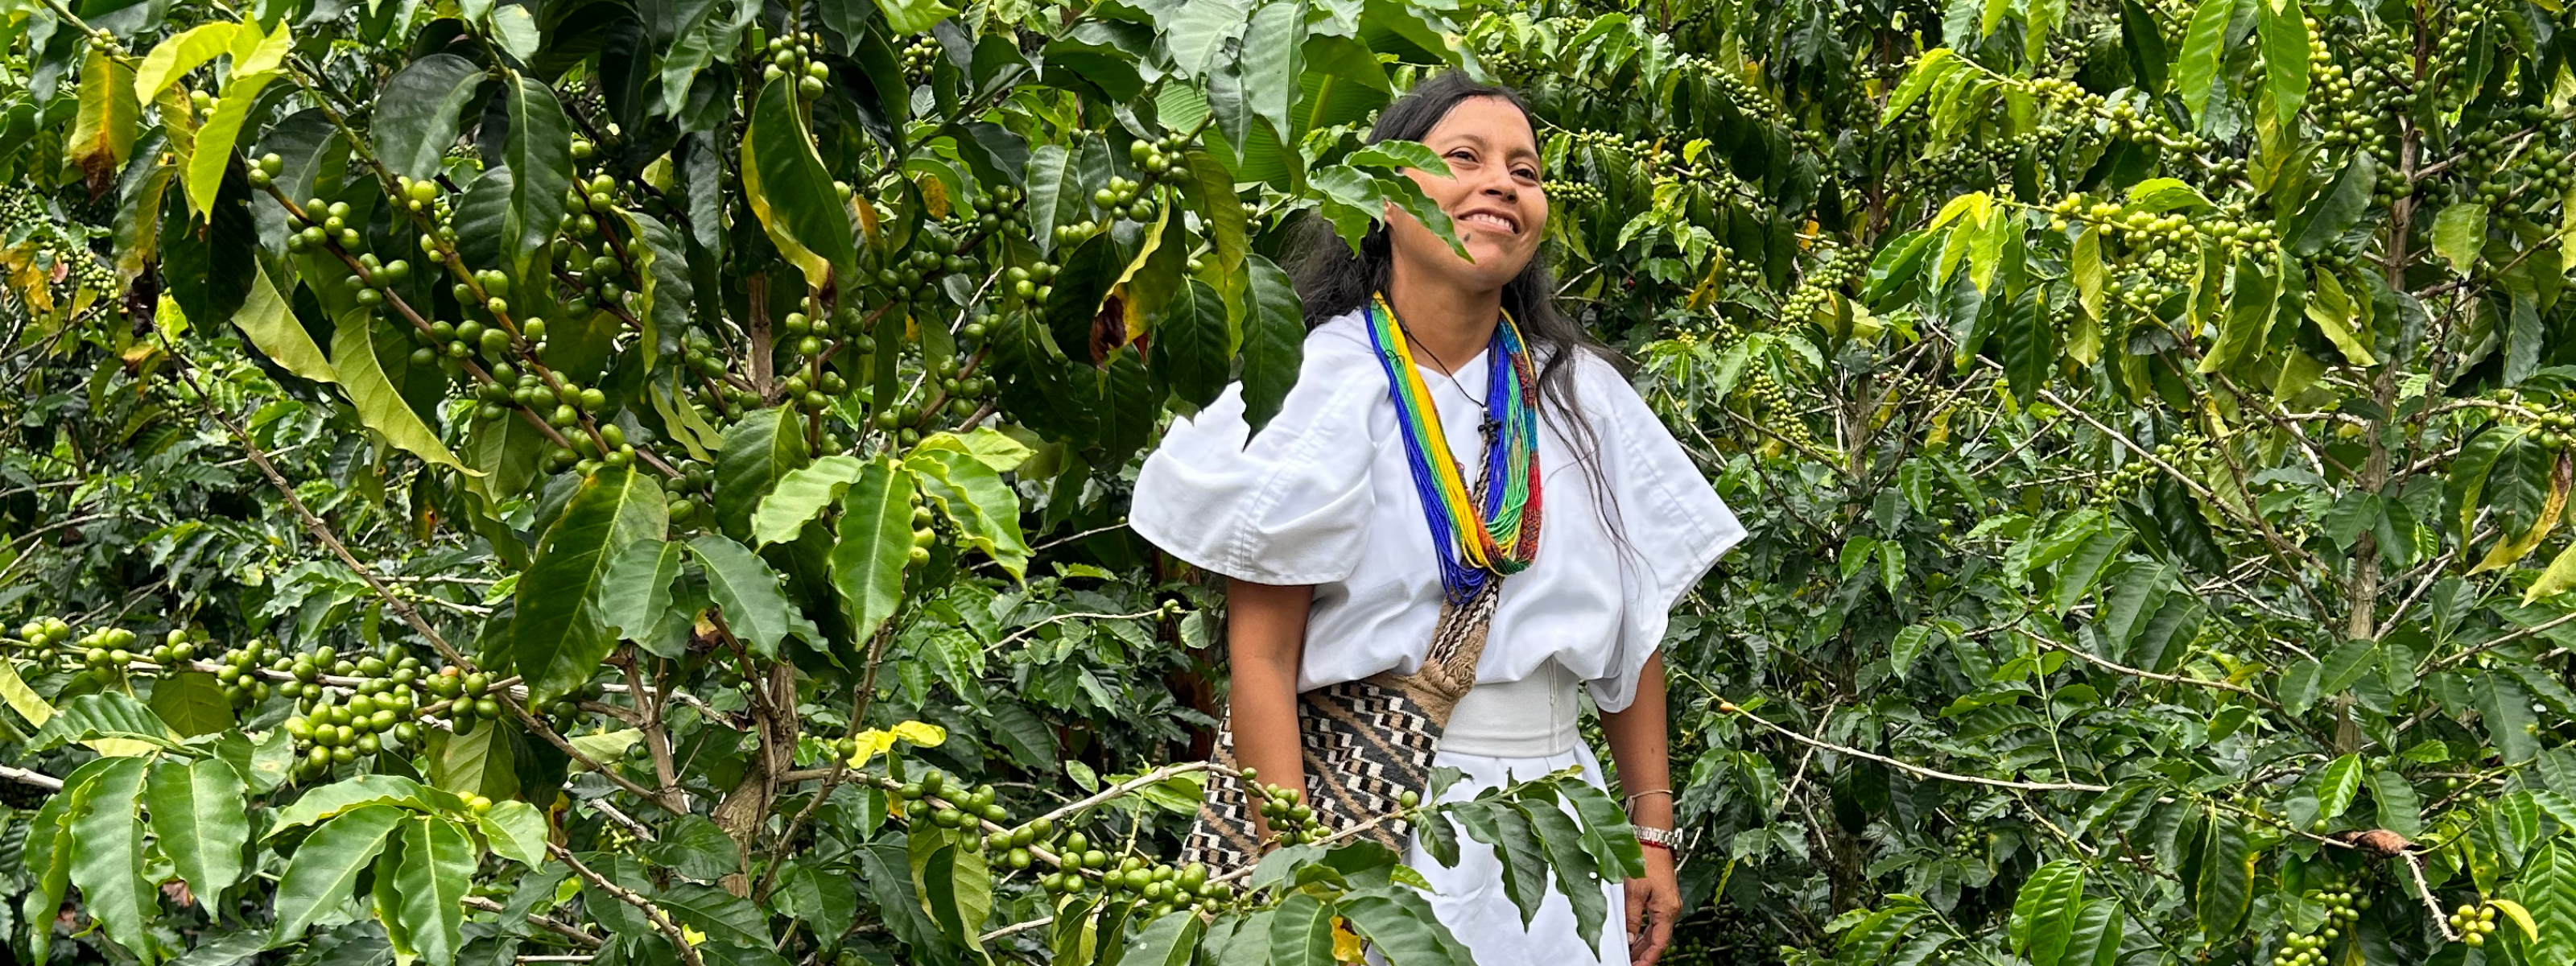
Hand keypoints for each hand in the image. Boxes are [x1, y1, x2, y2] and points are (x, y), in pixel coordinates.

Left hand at [1624, 845, 1679, 964]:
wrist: (1653, 840)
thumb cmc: (1647, 859)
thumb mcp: (1634, 891)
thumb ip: (1631, 917)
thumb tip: (1629, 937)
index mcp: (1667, 910)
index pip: (1659, 944)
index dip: (1648, 959)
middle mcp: (1670, 908)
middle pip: (1658, 940)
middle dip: (1644, 954)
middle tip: (1630, 962)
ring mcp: (1667, 903)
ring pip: (1655, 931)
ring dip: (1643, 944)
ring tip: (1630, 954)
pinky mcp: (1661, 897)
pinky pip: (1654, 921)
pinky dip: (1644, 931)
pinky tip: (1634, 935)